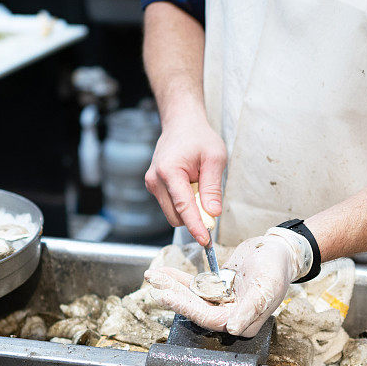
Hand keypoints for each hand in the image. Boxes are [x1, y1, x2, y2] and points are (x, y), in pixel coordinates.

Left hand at [144, 229, 311, 336]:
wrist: (279, 250)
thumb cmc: (278, 267)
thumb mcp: (268, 286)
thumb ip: (252, 308)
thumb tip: (233, 327)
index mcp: (244, 321)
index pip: (210, 319)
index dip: (188, 309)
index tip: (168, 296)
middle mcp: (231, 314)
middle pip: (197, 309)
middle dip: (174, 296)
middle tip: (155, 284)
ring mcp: (222, 301)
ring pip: (192, 297)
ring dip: (173, 287)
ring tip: (154, 276)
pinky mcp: (216, 288)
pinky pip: (195, 286)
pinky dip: (179, 279)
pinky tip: (164, 273)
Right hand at [145, 113, 225, 244]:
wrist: (181, 124)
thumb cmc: (199, 137)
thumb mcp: (215, 158)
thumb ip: (213, 188)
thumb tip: (213, 214)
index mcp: (169, 172)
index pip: (183, 208)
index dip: (196, 226)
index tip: (205, 241)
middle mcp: (155, 180)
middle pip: (176, 216)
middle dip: (195, 217)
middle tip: (211, 199)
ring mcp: (152, 184)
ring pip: (173, 214)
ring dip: (190, 209)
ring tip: (199, 184)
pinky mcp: (154, 187)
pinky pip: (171, 206)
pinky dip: (184, 203)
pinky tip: (191, 185)